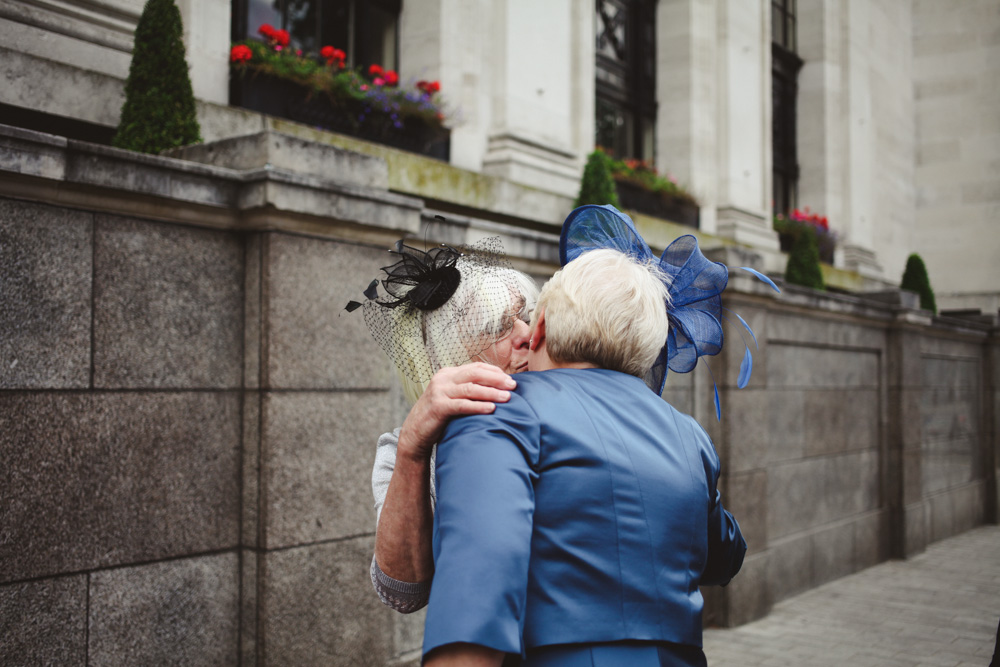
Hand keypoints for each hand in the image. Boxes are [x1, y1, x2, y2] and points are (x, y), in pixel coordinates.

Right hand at [397, 362, 516, 461]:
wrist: (415, 433)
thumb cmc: (439, 416)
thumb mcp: (452, 397)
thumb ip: (467, 389)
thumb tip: (496, 388)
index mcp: (448, 374)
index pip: (475, 367)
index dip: (494, 372)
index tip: (509, 379)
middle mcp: (443, 379)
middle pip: (475, 374)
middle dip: (496, 379)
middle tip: (513, 386)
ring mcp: (439, 392)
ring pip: (470, 389)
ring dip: (491, 392)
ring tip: (507, 397)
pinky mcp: (438, 407)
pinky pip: (462, 405)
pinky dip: (478, 406)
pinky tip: (491, 409)